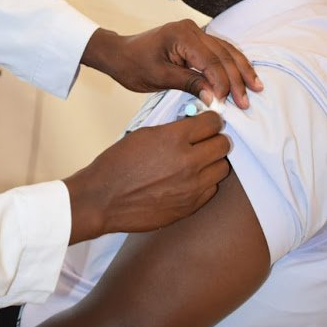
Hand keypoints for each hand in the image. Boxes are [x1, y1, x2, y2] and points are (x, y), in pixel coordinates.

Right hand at [63, 111, 229, 242]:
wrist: (103, 199)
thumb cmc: (118, 164)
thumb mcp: (144, 134)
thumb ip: (173, 129)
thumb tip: (193, 124)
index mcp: (174, 138)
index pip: (212, 122)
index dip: (210, 119)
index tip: (206, 122)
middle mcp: (188, 162)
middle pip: (223, 144)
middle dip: (215, 139)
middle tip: (204, 140)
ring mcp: (192, 187)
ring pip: (222, 167)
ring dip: (213, 161)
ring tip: (197, 160)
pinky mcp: (190, 206)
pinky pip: (212, 189)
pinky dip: (205, 182)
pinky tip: (189, 179)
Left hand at [81, 20, 262, 107]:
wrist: (118, 54)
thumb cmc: (132, 64)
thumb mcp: (159, 77)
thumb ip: (189, 84)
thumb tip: (214, 98)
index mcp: (182, 35)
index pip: (211, 61)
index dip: (223, 83)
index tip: (229, 103)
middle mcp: (191, 29)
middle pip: (223, 55)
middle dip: (237, 79)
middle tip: (246, 101)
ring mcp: (194, 32)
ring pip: (225, 51)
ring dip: (240, 70)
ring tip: (255, 88)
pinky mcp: (194, 40)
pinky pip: (218, 51)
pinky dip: (231, 64)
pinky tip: (243, 76)